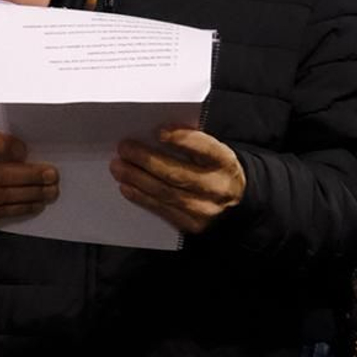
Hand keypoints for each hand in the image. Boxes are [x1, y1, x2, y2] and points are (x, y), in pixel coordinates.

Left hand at [113, 126, 245, 236]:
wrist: (238, 203)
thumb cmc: (217, 170)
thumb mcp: (215, 153)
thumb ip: (193, 143)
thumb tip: (155, 134)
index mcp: (225, 162)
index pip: (205, 148)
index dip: (182, 139)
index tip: (159, 131)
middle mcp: (217, 187)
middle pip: (176, 173)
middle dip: (146, 160)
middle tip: (124, 149)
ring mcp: (205, 209)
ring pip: (165, 193)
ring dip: (137, 179)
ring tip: (118, 167)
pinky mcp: (192, 225)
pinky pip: (162, 210)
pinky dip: (141, 198)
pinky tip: (127, 187)